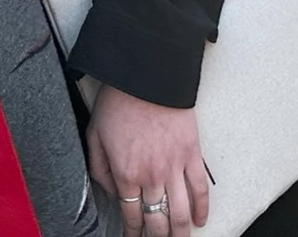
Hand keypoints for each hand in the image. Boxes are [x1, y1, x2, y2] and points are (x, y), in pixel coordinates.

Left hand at [85, 86, 209, 236]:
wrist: (146, 76)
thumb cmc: (120, 101)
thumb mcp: (94, 135)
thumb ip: (99, 169)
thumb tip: (111, 192)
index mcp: (126, 173)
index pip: (131, 216)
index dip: (132, 233)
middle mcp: (151, 176)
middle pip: (157, 222)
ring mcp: (174, 167)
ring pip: (180, 213)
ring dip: (181, 232)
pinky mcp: (192, 155)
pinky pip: (200, 189)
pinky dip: (202, 209)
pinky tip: (200, 219)